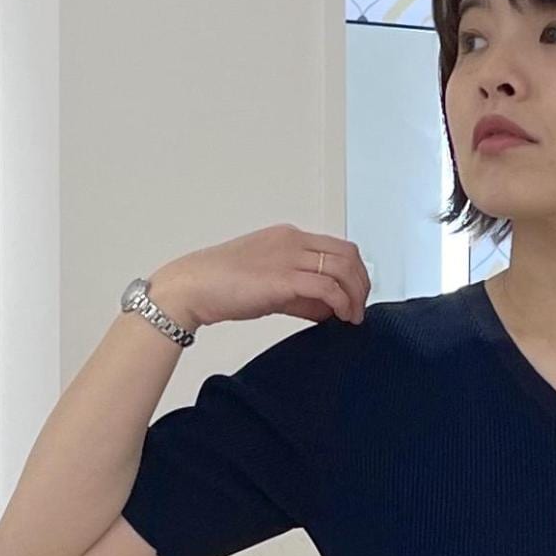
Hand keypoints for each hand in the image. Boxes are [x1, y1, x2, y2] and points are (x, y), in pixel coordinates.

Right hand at [150, 224, 370, 331]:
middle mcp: (292, 241)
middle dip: (362, 284)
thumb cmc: (223, 286)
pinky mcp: (283, 278)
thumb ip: (300, 294)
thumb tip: (328, 310)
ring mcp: (288, 257)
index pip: (337, 247)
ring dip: (355, 295)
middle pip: (347, 255)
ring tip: (353, 318)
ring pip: (342, 269)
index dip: (355, 272)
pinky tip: (341, 319)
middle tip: (360, 309)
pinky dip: (342, 303)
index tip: (355, 296)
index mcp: (289, 237)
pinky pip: (327, 287)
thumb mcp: (269, 283)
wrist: (193, 287)